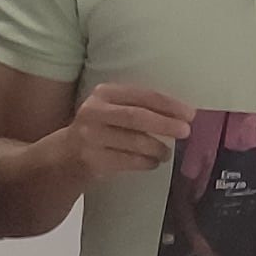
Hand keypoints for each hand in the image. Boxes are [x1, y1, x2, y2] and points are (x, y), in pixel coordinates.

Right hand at [62, 84, 193, 181]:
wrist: (66, 155)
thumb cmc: (100, 128)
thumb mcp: (112, 109)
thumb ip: (138, 107)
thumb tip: (180, 115)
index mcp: (104, 93)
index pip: (142, 95)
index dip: (168, 104)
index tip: (189, 113)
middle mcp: (94, 112)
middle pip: (137, 116)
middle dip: (165, 124)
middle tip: (185, 131)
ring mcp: (91, 137)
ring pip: (133, 142)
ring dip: (157, 148)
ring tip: (166, 152)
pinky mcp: (92, 159)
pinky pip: (128, 161)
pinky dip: (146, 162)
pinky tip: (153, 162)